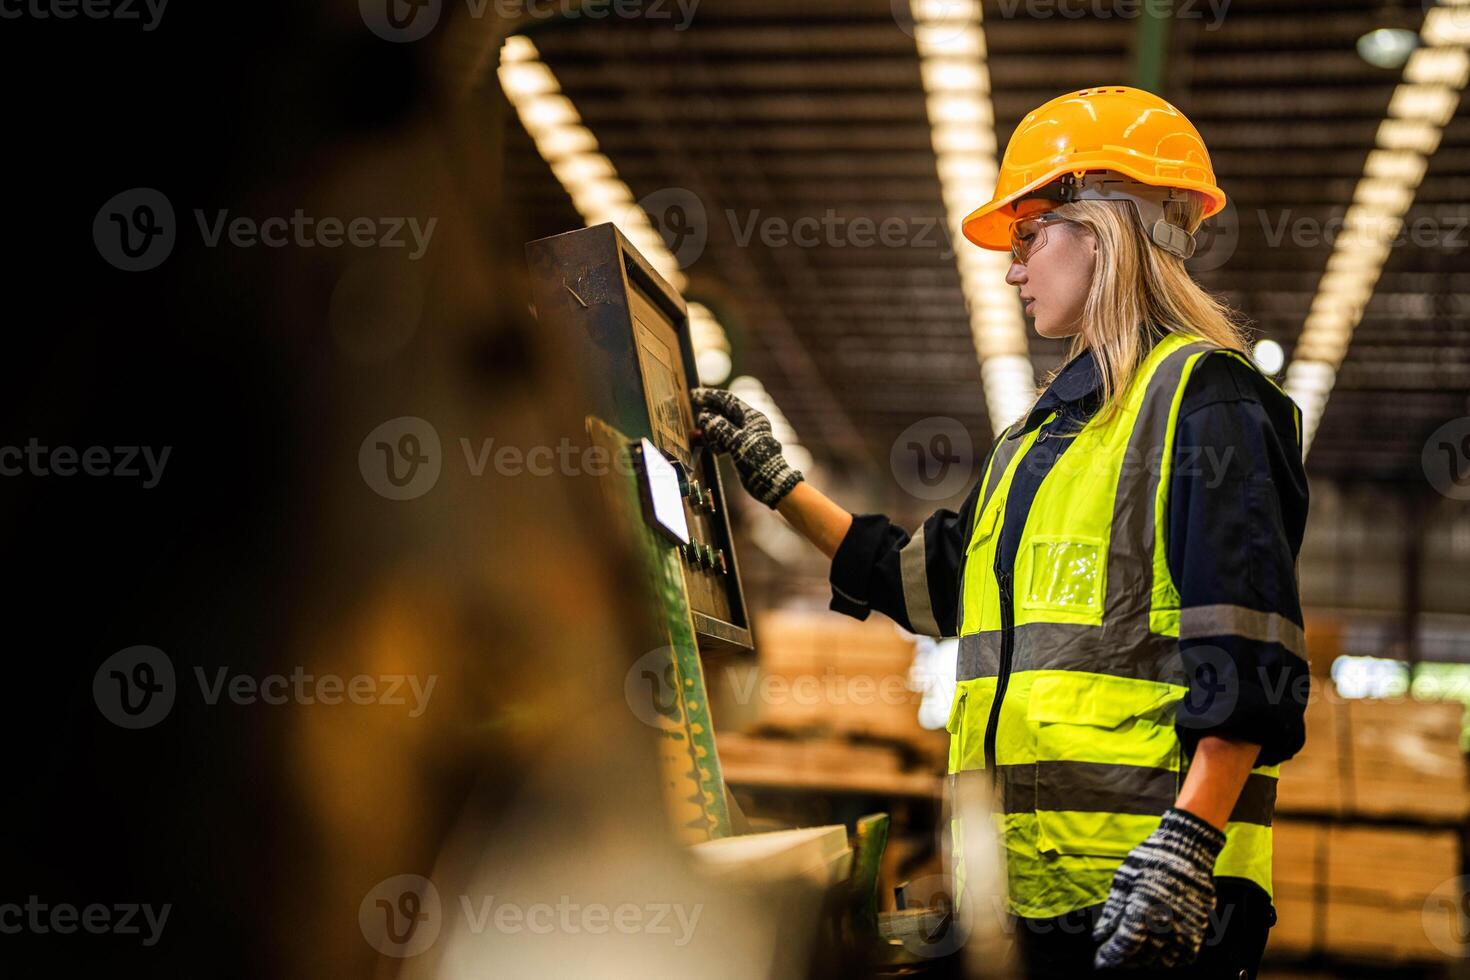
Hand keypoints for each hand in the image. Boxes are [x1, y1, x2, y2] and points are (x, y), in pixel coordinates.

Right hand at [691, 387, 803, 507]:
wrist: (769, 482)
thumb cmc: (757, 460)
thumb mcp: (737, 441)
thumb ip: (720, 427)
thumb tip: (705, 417)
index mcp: (751, 417)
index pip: (728, 400)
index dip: (711, 397)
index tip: (695, 395)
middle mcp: (748, 424)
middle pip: (723, 413)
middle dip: (709, 416)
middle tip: (698, 420)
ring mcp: (743, 436)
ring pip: (721, 427)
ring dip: (711, 432)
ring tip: (705, 438)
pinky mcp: (739, 448)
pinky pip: (722, 439)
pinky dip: (715, 442)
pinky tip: (713, 448)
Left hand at [1092, 807, 1225, 969]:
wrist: (1188, 848)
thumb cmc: (1151, 859)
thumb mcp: (1123, 879)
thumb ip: (1112, 911)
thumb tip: (1100, 936)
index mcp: (1146, 908)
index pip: (1125, 945)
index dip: (1110, 956)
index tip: (1100, 960)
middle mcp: (1168, 922)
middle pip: (1142, 957)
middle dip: (1123, 961)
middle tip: (1111, 958)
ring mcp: (1187, 928)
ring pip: (1162, 961)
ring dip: (1144, 962)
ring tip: (1131, 956)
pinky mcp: (1200, 929)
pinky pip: (1184, 957)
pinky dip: (1168, 960)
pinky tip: (1156, 953)